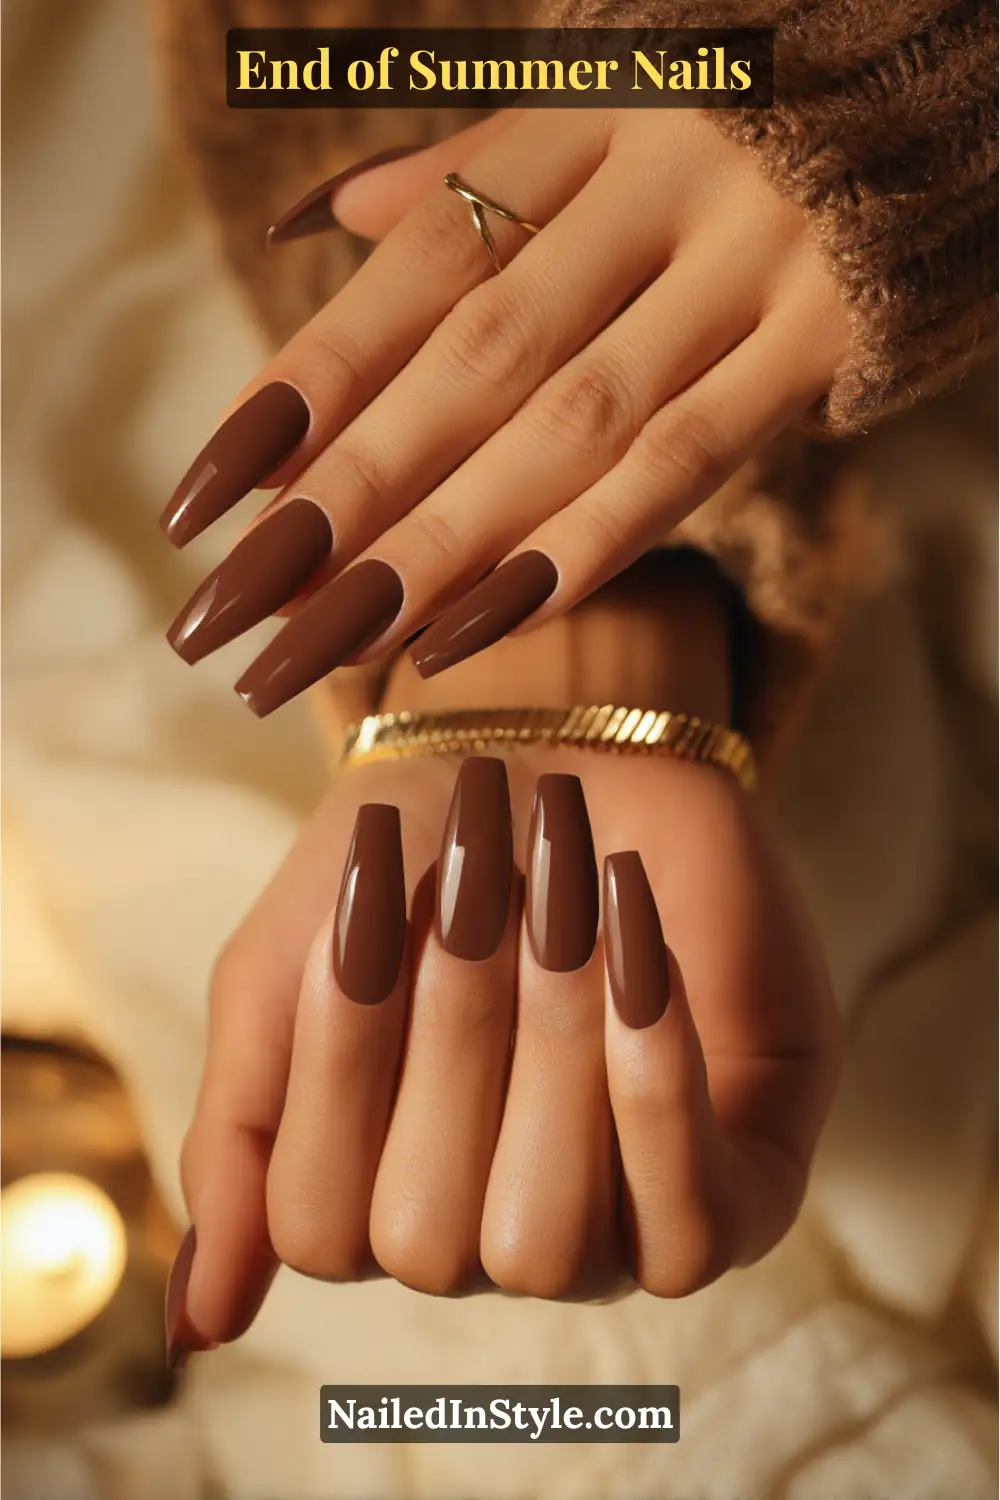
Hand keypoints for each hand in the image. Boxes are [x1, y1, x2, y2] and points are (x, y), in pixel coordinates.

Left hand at [161, 108, 850, 712]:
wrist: (938, 86)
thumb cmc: (748, 107)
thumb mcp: (602, 101)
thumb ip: (467, 168)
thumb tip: (321, 225)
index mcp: (581, 119)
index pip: (412, 273)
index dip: (301, 386)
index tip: (206, 502)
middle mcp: (654, 179)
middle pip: (470, 365)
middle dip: (344, 498)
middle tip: (240, 615)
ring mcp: (749, 256)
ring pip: (570, 424)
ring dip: (444, 547)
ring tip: (335, 642)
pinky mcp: (830, 332)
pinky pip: (697, 455)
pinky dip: (590, 542)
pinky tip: (486, 622)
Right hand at [166, 746, 838, 1365]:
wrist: (556, 759)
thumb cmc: (407, 867)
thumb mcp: (284, 978)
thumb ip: (240, 1139)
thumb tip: (200, 1327)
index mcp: (377, 1199)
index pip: (320, 1226)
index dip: (340, 1059)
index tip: (371, 893)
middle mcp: (490, 1241)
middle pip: (434, 1239)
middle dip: (452, 1034)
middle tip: (477, 879)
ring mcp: (618, 1232)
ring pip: (551, 1241)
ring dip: (548, 1048)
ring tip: (561, 902)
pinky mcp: (742, 1193)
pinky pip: (690, 1225)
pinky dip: (651, 1085)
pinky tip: (636, 950)